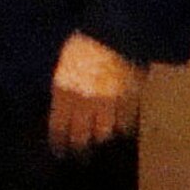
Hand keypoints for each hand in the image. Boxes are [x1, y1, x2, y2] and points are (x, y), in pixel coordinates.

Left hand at [47, 31, 146, 156]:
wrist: (117, 31)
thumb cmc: (86, 43)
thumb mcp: (65, 65)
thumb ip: (63, 89)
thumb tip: (61, 109)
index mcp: (64, 90)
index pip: (59, 128)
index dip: (59, 144)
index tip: (60, 152)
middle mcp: (85, 102)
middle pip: (81, 137)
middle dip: (80, 150)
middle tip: (81, 158)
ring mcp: (109, 103)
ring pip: (104, 134)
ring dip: (101, 139)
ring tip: (101, 142)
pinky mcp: (130, 102)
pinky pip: (126, 124)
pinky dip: (122, 129)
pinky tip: (120, 129)